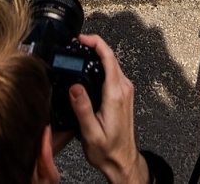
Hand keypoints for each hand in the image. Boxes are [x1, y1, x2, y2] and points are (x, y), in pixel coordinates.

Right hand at [68, 34, 148, 183]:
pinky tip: (88, 68)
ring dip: (96, 55)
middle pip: (110, 57)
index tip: (81, 39)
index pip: (109, 58)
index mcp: (115, 94)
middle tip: (75, 44)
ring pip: (111, 64)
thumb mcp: (90, 132)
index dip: (95, 43)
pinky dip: (99, 65)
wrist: (122, 161)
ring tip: (79, 53)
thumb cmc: (108, 150)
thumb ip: (82, 108)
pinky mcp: (122, 95)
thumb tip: (74, 86)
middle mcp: (123, 90)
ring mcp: (124, 92)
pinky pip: (112, 72)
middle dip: (93, 46)